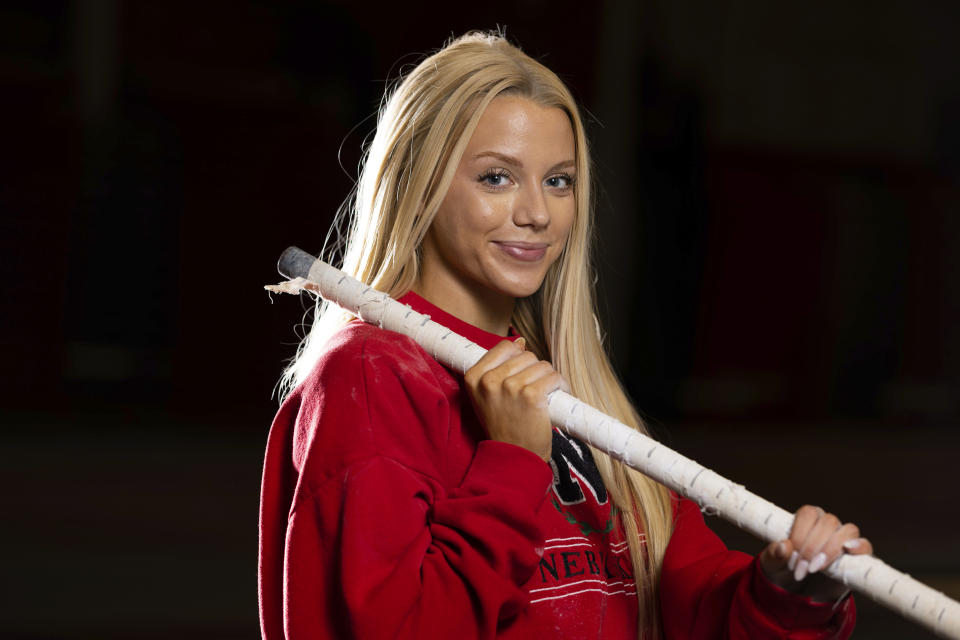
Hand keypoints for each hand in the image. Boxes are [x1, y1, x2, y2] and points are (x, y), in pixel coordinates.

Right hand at [463, 337, 568, 461]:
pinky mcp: (531, 396)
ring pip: (542, 365)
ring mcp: (510, 387)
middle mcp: (489, 380)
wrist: (513, 457)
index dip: (518, 357)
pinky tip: (556, 395)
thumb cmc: (503, 426)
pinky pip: (553, 377)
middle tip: (535, 390)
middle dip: (535, 370)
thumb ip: (497, 369)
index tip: (522, 373)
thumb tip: (520, 342)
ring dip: (549, 378)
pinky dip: (560, 385)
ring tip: (546, 395)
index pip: (504, 347)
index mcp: (474, 377)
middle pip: (526, 355)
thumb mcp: (487, 396)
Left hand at [759, 505, 872, 602]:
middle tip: (801, 568)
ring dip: (831, 548)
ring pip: (847, 530)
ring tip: (816, 568)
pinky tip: (848, 550)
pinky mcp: (857, 558)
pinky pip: (866, 545)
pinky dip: (860, 546)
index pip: (808, 514)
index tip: (793, 555)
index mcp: (806, 519)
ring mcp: (844, 540)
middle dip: (812, 547)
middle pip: (828, 522)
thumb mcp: (772, 565)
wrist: (800, 594)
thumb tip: (784, 547)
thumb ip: (774, 555)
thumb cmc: (784, 572)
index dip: (800, 533)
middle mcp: (827, 525)